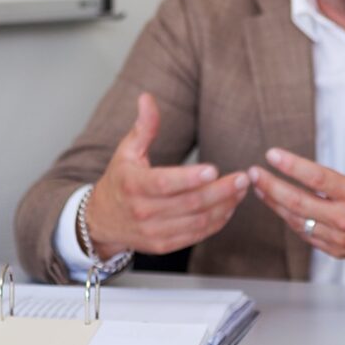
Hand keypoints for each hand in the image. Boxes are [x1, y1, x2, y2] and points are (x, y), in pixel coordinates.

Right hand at [84, 93, 249, 257]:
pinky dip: (216, 222)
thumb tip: (147, 98)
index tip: (214, 169)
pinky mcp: (163, 245)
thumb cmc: (119, 181)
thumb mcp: (127, 151)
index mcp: (133, 185)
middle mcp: (143, 212)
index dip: (190, 178)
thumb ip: (144, 127)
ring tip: (241, 190)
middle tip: (242, 178)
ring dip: (224, 206)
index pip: (164, 183)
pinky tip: (229, 207)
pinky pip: (196, 235)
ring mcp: (153, 231)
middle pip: (189, 203)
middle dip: (220, 191)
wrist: (101, 220)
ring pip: (197, 221)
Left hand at [248, 108, 344, 262]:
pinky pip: (305, 234)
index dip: (292, 166)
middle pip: (298, 202)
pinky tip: (277, 205)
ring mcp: (338, 238)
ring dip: (274, 203)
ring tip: (257, 187)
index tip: (272, 154)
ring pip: (297, 220)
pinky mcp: (335, 250)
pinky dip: (289, 219)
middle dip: (271, 186)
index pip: (318, 179)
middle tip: (252, 173)